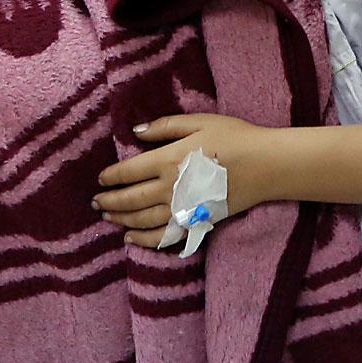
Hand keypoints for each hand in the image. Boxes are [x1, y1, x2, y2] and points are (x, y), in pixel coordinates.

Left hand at [94, 113, 275, 249]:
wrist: (265, 165)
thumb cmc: (234, 138)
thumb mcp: (199, 122)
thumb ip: (165, 126)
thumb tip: (135, 131)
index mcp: (168, 160)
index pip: (129, 172)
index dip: (111, 176)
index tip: (100, 178)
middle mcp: (170, 188)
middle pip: (130, 199)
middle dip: (110, 200)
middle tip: (96, 202)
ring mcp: (182, 209)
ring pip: (142, 219)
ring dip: (121, 219)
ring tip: (108, 216)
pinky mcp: (195, 222)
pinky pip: (164, 236)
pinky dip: (144, 240)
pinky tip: (131, 238)